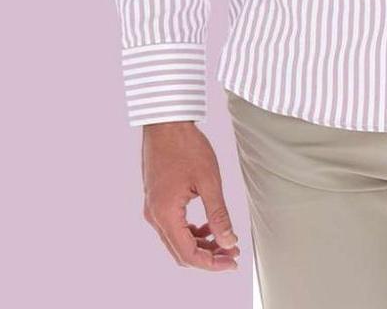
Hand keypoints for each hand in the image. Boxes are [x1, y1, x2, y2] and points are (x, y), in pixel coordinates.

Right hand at [141, 121, 240, 270]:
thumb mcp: (209, 181)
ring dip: (200, 244)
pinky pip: (173, 226)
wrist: (166, 122)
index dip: (212, 263)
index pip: (188, 254)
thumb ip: (218, 215)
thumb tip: (230, 242)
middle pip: (180, 251)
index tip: (233, 261)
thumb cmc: (187, 146)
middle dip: (208, 256)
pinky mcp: (156, 199)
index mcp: (165, 214)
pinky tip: (209, 225)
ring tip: (225, 239)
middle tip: (232, 253)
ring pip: (177, 240)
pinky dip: (191, 231)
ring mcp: (153, 208)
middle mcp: (154, 216)